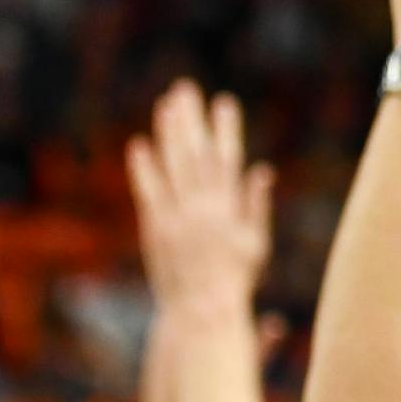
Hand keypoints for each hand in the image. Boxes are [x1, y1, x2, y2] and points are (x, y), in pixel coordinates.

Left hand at [128, 81, 274, 322]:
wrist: (203, 311)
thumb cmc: (234, 280)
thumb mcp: (256, 242)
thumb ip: (256, 205)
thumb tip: (262, 171)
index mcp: (231, 208)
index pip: (228, 158)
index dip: (226, 128)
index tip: (224, 101)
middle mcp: (205, 208)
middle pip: (197, 153)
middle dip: (192, 119)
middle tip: (185, 90)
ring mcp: (179, 218)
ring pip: (173, 166)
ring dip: (169, 133)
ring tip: (165, 106)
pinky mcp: (156, 229)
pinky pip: (149, 192)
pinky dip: (143, 168)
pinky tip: (138, 145)